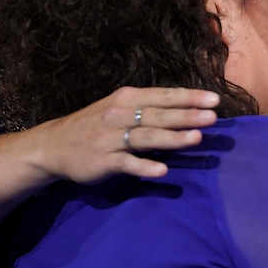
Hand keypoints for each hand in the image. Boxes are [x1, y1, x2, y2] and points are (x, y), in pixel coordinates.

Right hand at [33, 86, 219, 182]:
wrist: (52, 146)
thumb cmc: (96, 124)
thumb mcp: (119, 107)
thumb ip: (150, 108)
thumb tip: (188, 108)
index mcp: (128, 98)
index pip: (164, 96)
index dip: (189, 97)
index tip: (214, 99)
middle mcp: (120, 115)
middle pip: (159, 115)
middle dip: (187, 115)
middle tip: (213, 117)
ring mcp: (111, 138)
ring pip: (146, 137)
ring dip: (172, 138)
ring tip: (196, 139)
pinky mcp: (103, 161)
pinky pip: (126, 164)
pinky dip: (144, 167)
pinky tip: (162, 171)